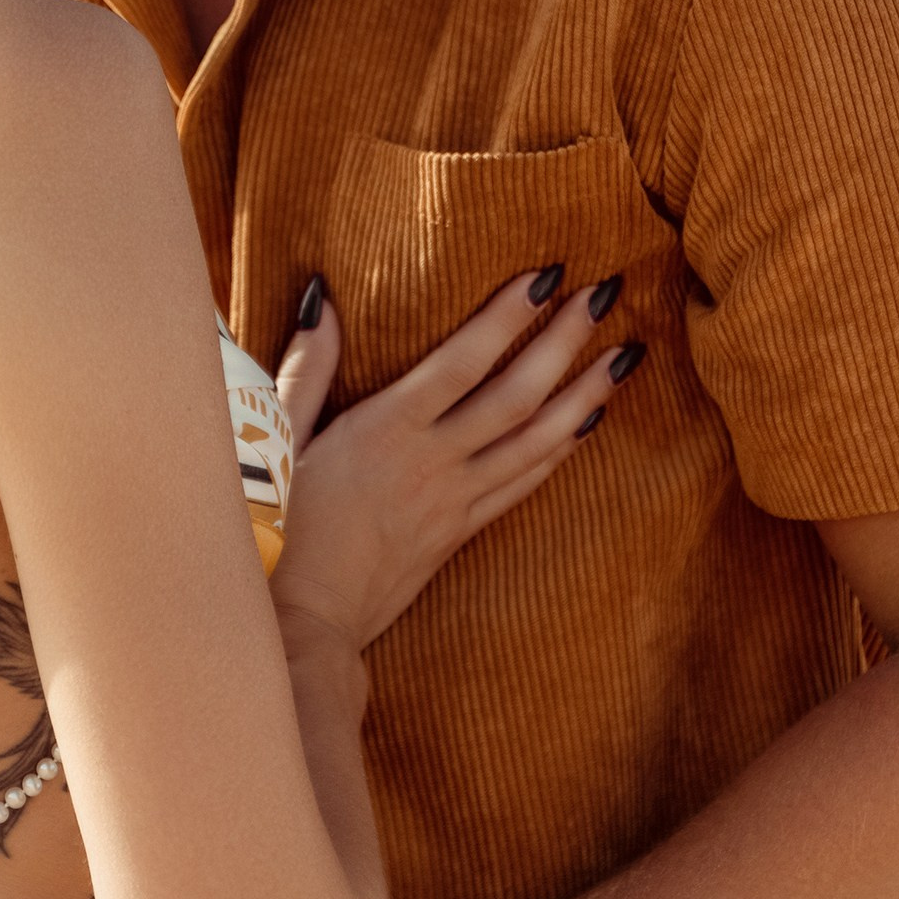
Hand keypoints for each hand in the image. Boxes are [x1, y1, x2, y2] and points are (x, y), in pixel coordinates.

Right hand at [269, 269, 633, 649]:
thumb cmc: (277, 527)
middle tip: (605, 295)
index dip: (508, 317)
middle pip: (516, 395)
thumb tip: (320, 297)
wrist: (304, 622)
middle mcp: (432, 462)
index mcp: (386, 430)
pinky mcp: (460, 533)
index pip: (462, 361)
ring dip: (584, 396)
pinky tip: (588, 425)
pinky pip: (524, 485)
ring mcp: (454, 501)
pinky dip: (560, 452)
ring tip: (624, 356)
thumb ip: (305, 367)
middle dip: (564, 342)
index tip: (547, 275)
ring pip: (536, 442)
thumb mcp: (274, 438)